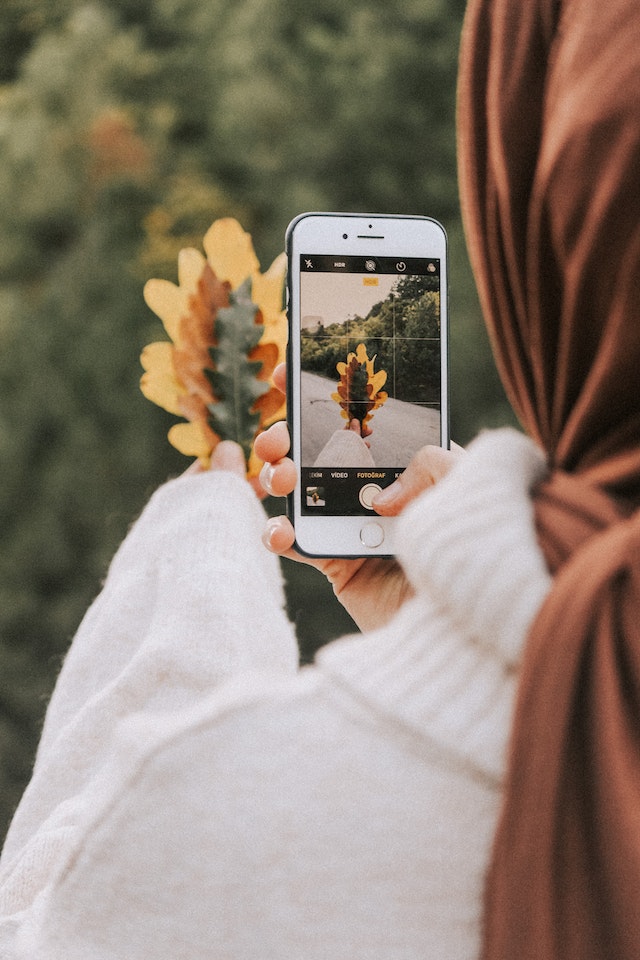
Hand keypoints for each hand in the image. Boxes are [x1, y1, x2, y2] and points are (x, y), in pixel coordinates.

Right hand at [254, 365, 462, 631]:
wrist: (469, 626)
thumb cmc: (479, 550)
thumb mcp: (471, 490)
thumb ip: (431, 463)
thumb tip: (378, 492)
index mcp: (406, 459)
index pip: (360, 416)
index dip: (320, 390)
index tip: (288, 370)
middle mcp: (375, 487)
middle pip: (316, 448)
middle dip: (287, 435)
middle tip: (278, 439)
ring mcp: (352, 523)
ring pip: (298, 489)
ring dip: (277, 476)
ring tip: (283, 479)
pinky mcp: (336, 562)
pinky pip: (295, 543)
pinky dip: (277, 534)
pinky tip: (281, 530)